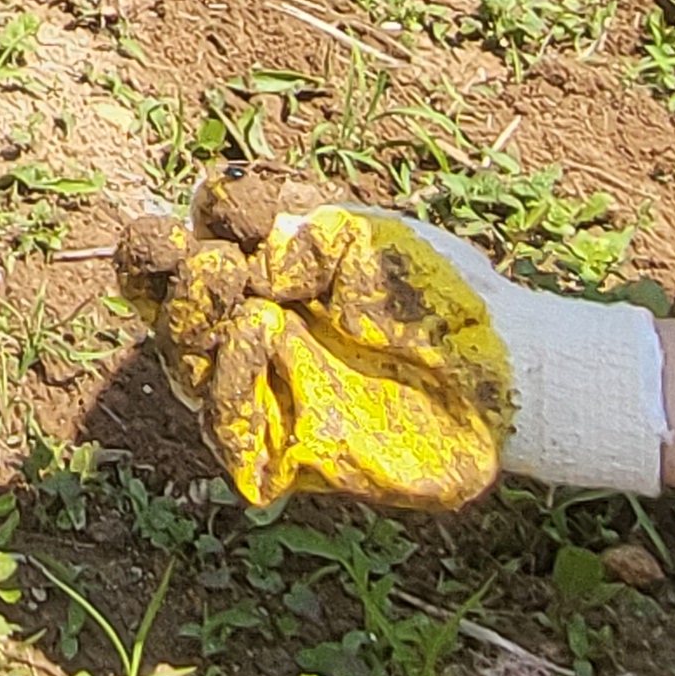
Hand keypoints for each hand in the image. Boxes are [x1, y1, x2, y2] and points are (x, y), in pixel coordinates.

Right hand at [113, 176, 665, 510]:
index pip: (176, 270)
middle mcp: (252, 346)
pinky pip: (231, 435)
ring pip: (189, 374)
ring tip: (232, 287)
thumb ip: (291, 233)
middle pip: (168, 323)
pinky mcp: (292, 458)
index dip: (164, 247)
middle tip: (206, 257)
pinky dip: (229, 384)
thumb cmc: (440, 295)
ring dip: (193, 325)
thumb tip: (219, 233)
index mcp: (258, 287)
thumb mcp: (361, 239)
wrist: (510, 367)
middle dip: (171, 286)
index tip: (193, 218)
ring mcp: (269, 402)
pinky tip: (261, 335)